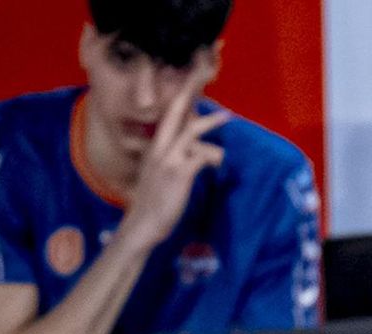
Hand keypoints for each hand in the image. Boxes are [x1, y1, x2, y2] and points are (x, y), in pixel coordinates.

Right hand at [124, 60, 228, 247]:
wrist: (142, 224)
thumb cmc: (154, 204)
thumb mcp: (161, 177)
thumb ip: (175, 162)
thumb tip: (195, 157)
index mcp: (156, 147)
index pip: (169, 115)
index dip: (180, 97)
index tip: (191, 80)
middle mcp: (160, 147)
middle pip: (176, 112)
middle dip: (189, 91)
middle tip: (202, 72)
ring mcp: (168, 159)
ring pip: (190, 131)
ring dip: (211, 123)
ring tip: (229, 116)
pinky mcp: (179, 173)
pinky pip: (199, 156)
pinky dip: (213, 156)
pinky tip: (220, 160)